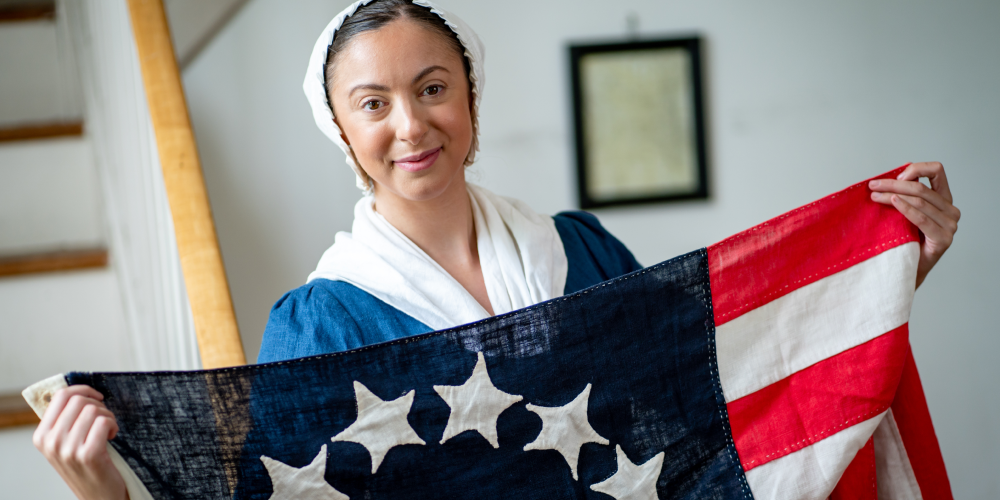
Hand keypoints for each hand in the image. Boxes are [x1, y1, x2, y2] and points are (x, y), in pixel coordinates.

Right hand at [33, 385, 127, 499]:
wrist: (98, 495)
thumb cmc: (85, 466)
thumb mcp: (65, 444)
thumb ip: (64, 420)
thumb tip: (76, 390)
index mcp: (41, 436)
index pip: (61, 396)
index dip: (83, 390)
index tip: (96, 397)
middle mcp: (51, 442)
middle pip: (79, 400)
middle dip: (98, 405)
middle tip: (104, 419)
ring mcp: (68, 449)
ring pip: (93, 409)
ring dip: (108, 416)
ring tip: (107, 430)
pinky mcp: (88, 454)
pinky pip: (104, 422)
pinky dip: (113, 425)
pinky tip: (112, 436)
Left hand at [869, 162, 959, 288]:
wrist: (907, 269)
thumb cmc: (904, 240)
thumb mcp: (905, 212)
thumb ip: (905, 195)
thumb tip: (889, 176)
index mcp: (943, 199)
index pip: (937, 171)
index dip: (916, 169)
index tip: (895, 176)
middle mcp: (951, 210)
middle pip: (921, 188)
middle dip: (894, 184)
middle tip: (873, 185)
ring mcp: (950, 225)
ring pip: (920, 201)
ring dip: (893, 195)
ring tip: (874, 196)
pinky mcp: (943, 239)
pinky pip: (921, 219)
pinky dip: (906, 208)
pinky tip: (893, 202)